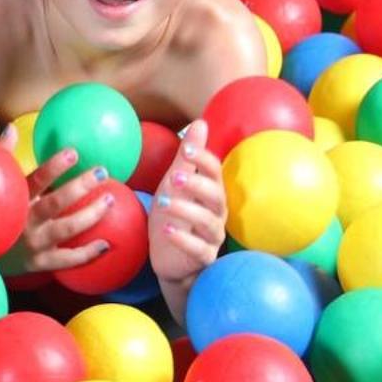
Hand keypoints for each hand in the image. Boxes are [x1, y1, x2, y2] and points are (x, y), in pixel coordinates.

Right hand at [0, 130, 116, 275]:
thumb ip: (1, 158)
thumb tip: (11, 129)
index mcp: (12, 202)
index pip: (35, 181)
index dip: (54, 167)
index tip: (73, 153)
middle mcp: (24, 222)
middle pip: (56, 203)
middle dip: (80, 187)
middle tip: (101, 172)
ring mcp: (33, 244)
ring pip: (68, 229)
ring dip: (92, 214)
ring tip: (110, 199)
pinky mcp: (40, 263)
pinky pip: (67, 260)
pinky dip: (87, 254)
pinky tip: (106, 244)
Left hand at [149, 120, 226, 287]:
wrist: (170, 259)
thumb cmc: (175, 218)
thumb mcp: (175, 186)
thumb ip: (186, 159)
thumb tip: (201, 122)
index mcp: (212, 192)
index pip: (215, 171)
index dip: (203, 159)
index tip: (186, 148)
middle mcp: (217, 212)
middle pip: (215, 195)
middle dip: (197, 184)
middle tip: (175, 176)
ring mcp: (212, 236)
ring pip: (207, 222)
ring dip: (186, 209)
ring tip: (164, 201)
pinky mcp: (203, 257)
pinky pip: (198, 249)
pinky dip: (183, 239)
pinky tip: (167, 230)